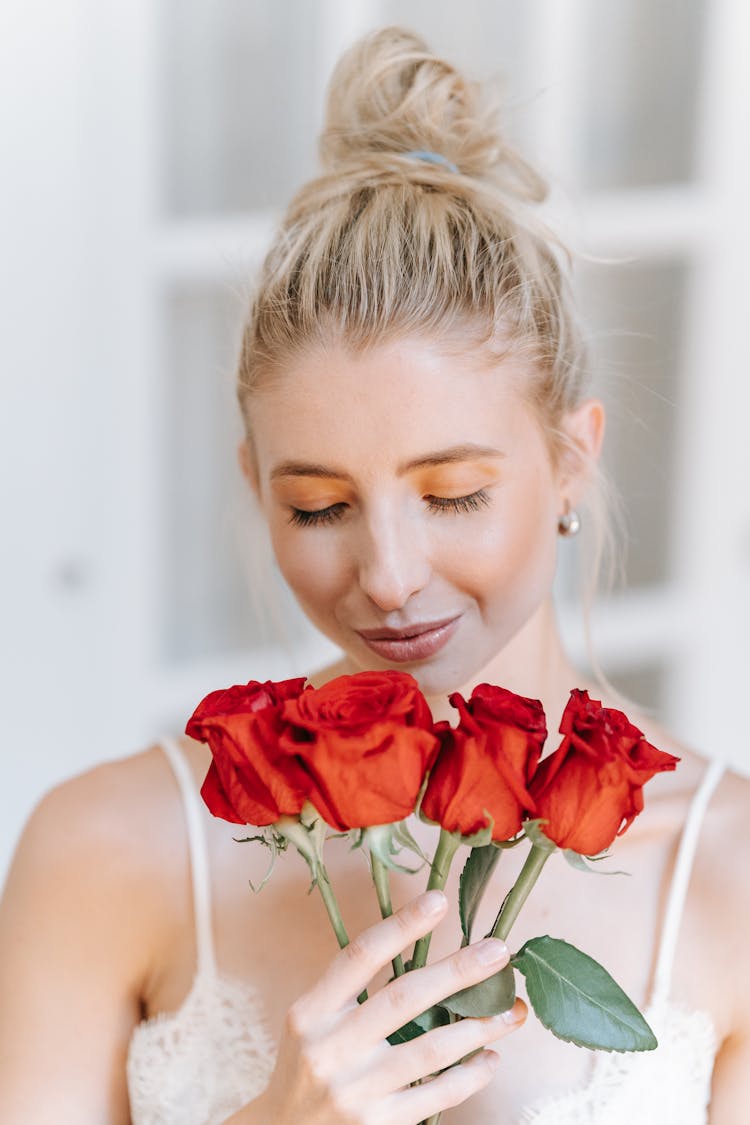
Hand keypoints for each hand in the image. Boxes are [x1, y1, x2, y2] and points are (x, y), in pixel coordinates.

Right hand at [241, 890, 525, 1123]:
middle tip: (499, 950)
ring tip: (511, 1010)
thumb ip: (353, 990)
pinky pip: (437, 1094)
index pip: (360, 956)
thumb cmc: (308, 1066)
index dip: (401, 926)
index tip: (438, 900)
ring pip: (431, 1049)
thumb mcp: (312, 1022)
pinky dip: (470, 1076)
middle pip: (404, 997)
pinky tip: (491, 1059)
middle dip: (458, 971)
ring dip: (479, 1026)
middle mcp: (330, 1049)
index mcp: (311, 1012)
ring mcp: (355, 1091)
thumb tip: (420, 945)